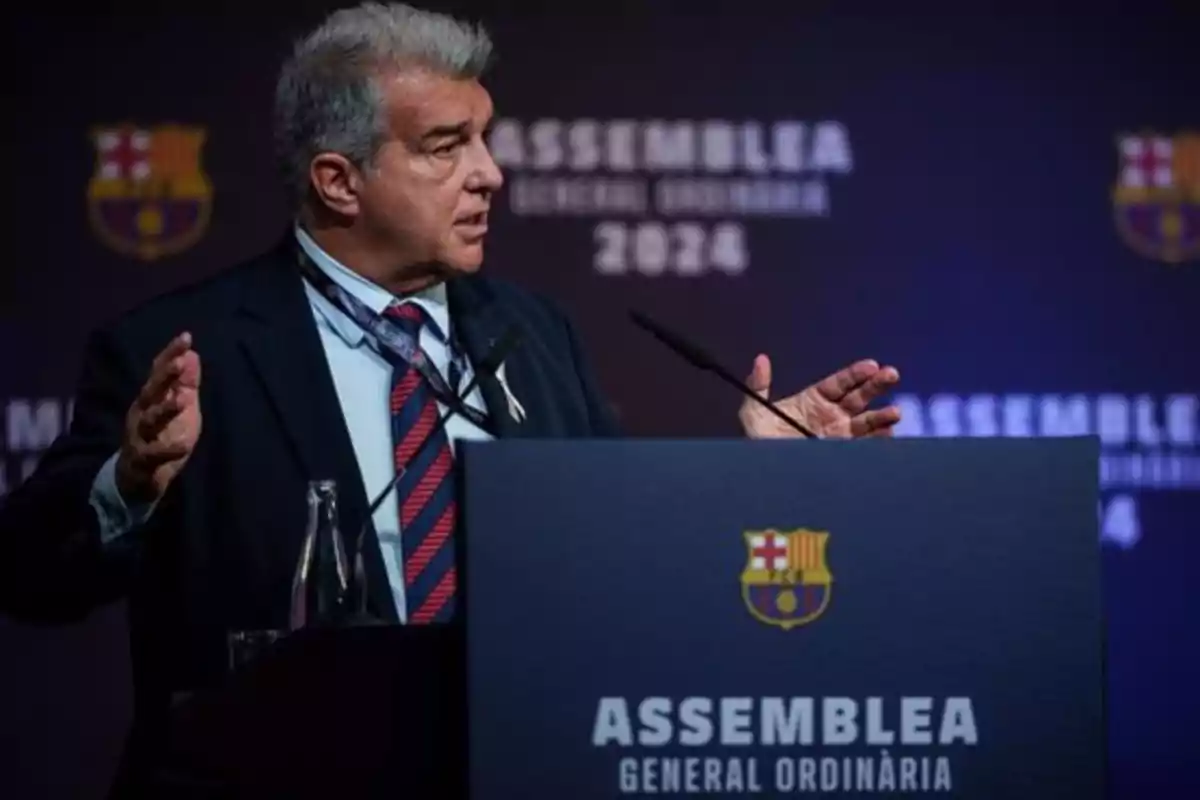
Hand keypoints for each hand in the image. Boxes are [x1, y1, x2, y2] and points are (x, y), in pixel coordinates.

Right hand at [115, 332, 201, 503]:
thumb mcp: (179, 408)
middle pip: (150, 391)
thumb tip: (192, 353)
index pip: (158, 371)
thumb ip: (185, 383)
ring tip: (182, 399)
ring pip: (149, 421)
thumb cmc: (161, 436)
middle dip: (163, 376)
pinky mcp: (143, 460)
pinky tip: (185, 445)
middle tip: (179, 362)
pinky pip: (155, 454)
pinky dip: (169, 450)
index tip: (186, 337)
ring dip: (164, 409)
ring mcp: (139, 436)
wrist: (137, 478)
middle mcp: (141, 413)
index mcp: (150, 398)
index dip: (170, 354)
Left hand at [739, 354, 900, 438]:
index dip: (857, 373)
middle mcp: (832, 415)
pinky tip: (886, 434)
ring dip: (883, 416)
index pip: (841, 382)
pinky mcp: (843, 454)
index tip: (871, 365)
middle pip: (860, 396)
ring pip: (867, 421)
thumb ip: (758, 385)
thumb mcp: (754, 412)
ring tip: (894, 413)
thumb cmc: (757, 442)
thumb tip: (761, 359)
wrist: (765, 474)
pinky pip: (865, 445)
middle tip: (892, 374)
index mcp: (815, 400)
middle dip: (878, 385)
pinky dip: (878, 440)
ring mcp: (840, 435)